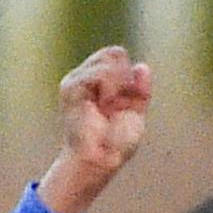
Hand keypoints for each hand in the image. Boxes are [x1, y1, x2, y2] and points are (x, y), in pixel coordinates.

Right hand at [36, 47, 152, 212]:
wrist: (100, 160)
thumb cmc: (115, 145)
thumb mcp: (136, 113)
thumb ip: (141, 90)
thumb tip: (141, 66)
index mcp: (101, 84)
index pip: (117, 56)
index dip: (129, 73)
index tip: (128, 99)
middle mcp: (87, 79)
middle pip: (115, 52)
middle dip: (125, 75)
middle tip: (117, 103)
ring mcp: (76, 81)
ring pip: (109, 58)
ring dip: (118, 82)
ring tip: (109, 105)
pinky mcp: (70, 87)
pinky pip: (100, 71)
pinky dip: (110, 86)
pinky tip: (104, 104)